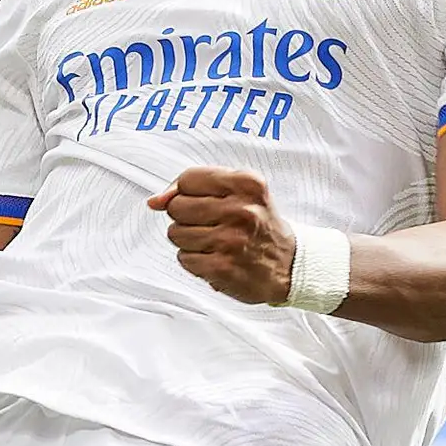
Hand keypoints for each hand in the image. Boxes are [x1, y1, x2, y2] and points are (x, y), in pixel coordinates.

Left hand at [150, 167, 295, 304]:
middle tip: (210, 225)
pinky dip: (194, 261)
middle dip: (185, 218)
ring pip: (176, 233)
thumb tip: (154, 201)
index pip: (188, 179)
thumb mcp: (238, 192)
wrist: (290, 265)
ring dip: (189, 241)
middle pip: (177, 207)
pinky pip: (184, 258)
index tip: (201, 202)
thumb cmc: (258, 225)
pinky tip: (214, 258)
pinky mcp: (223, 267)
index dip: (187, 192)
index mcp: (247, 184)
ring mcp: (231, 240)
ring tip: (213, 243)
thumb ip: (194, 188)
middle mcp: (242, 209)